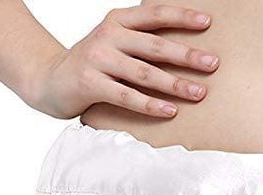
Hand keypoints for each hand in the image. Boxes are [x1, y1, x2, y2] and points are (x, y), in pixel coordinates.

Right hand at [27, 6, 217, 120]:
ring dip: (175, 83)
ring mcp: (98, 58)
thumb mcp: (114, 44)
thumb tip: (183, 51)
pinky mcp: (90, 83)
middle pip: (155, 45)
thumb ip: (140, 42)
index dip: (181, 17)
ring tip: (199, 92)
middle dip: (187, 55)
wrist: (48, 80)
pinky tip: (170, 111)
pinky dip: (150, 104)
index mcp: (118, 21)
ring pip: (144, 72)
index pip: (154, 15)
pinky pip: (127, 96)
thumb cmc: (92, 65)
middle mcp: (109, 35)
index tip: (208, 23)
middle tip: (213, 64)